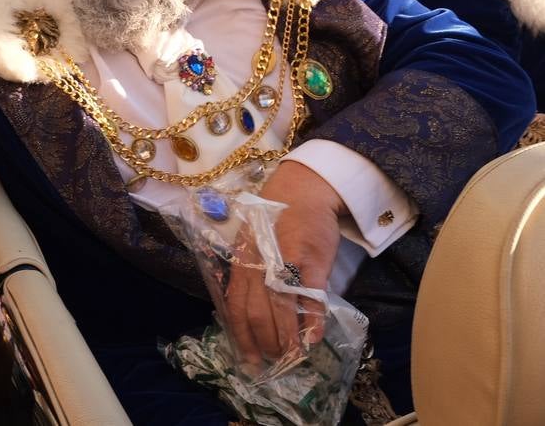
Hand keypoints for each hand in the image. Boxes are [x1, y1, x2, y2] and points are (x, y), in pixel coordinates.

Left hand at [222, 162, 342, 365]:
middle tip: (275, 360)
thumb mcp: (254, 247)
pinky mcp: (310, 260)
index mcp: (241, 263)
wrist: (303, 189)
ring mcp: (283, 263)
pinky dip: (311, 320)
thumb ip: (251, 277)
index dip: (241, 336)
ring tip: (293, 356)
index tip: (248, 360)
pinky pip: (309, 296)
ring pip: (280, 309)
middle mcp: (256, 265)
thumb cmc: (277, 220)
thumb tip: (255, 316)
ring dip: (287, 338)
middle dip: (264, 342)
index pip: (234, 307)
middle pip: (255, 313)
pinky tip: (313, 338)